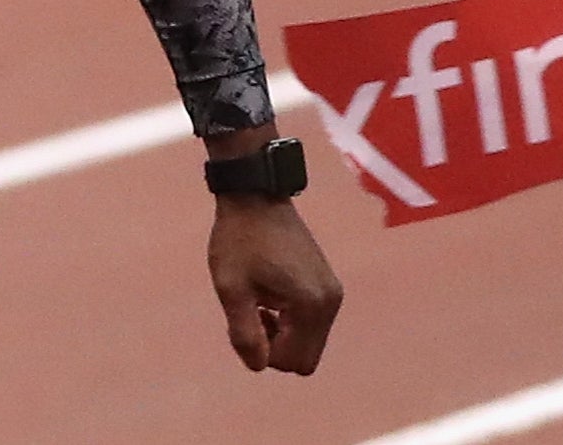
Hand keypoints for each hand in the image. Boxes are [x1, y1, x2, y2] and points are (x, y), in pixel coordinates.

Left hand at [207, 195, 342, 374]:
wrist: (254, 195)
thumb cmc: (239, 239)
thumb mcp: (231, 288)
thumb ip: (244, 333)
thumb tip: (258, 366)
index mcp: (311, 305)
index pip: (295, 362)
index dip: (265, 354)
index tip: (243, 322)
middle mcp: (331, 301)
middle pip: (306, 357)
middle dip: (275, 347)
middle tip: (250, 314)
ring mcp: (332, 291)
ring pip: (309, 340)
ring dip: (281, 333)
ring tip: (257, 302)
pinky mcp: (327, 283)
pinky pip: (311, 321)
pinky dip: (290, 320)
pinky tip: (268, 294)